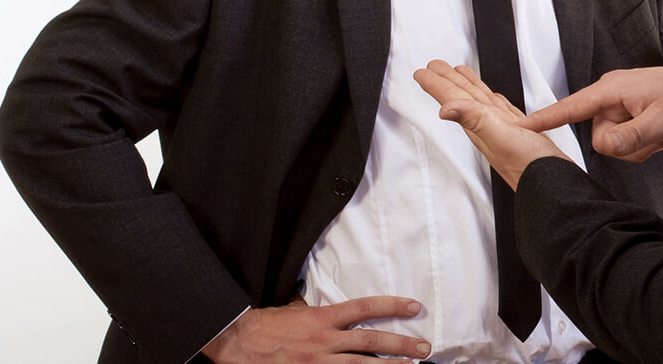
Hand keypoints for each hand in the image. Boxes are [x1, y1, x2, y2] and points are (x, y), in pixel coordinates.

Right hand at [201, 295, 429, 362]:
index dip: (392, 307)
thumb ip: (319, 310)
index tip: (414, 307)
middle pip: (371, 342)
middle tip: (425, 348)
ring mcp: (318, 362)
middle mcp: (325, 340)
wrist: (238, 342)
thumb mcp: (296, 309)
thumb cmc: (267, 325)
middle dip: (401, 345)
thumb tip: (334, 305)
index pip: (365, 308)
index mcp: (323, 318)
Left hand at [414, 59, 568, 189]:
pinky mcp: (522, 134)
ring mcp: (505, 131)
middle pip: (464, 98)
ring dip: (469, 87)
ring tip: (459, 73)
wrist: (555, 189)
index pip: (454, 99)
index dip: (437, 84)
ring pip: (482, 103)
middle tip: (434, 67)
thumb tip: (444, 109)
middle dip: (448, 81)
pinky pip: (502, 111)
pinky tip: (494, 99)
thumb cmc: (531, 168)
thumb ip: (476, 120)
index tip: (422, 73)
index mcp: (482, 126)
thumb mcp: (502, 139)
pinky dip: (495, 101)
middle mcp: (489, 128)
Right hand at [521, 66, 662, 161]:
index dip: (545, 118)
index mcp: (613, 88)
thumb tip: (602, 147)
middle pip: (598, 136)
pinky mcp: (630, 118)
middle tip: (653, 134)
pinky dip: (641, 145)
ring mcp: (621, 108)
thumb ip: (630, 137)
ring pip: (611, 144)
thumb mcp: (662, 121)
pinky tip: (659, 135)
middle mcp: (612, 96)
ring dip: (636, 146)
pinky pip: (624, 143)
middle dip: (625, 145)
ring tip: (659, 133)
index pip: (571, 107)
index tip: (518, 126)